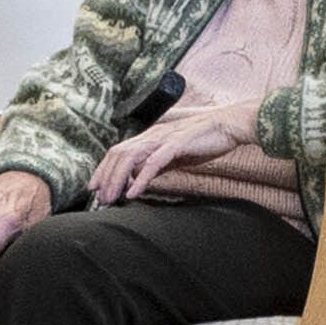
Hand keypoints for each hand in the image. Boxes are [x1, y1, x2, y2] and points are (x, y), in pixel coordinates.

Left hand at [91, 95, 260, 203]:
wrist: (229, 126)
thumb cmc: (205, 140)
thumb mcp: (175, 155)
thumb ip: (157, 164)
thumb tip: (140, 178)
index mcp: (151, 136)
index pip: (119, 150)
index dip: (104, 168)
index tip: (96, 187)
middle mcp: (152, 134)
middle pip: (119, 153)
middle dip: (106, 177)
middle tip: (100, 198)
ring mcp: (163, 138)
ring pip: (130, 157)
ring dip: (118, 179)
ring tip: (112, 198)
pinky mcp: (176, 144)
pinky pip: (153, 163)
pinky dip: (140, 179)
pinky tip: (133, 193)